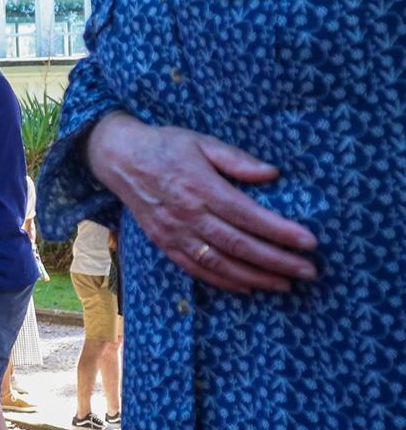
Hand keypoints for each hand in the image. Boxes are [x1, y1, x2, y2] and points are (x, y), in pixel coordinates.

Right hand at [86, 113, 318, 293]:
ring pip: (220, 263)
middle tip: (308, 271)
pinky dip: (223, 281)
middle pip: (239, 245)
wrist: (120, 159)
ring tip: (285, 284)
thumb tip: (272, 173)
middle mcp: (188, 215)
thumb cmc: (166, 146)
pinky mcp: (164, 243)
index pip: (249, 216)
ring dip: (255, 277)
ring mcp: (174, 233)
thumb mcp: (202, 142)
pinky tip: (247, 287)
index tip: (310, 242)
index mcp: (201, 188)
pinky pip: (196, 268)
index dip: (281, 232)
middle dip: (277, 261)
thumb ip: (237, 159)